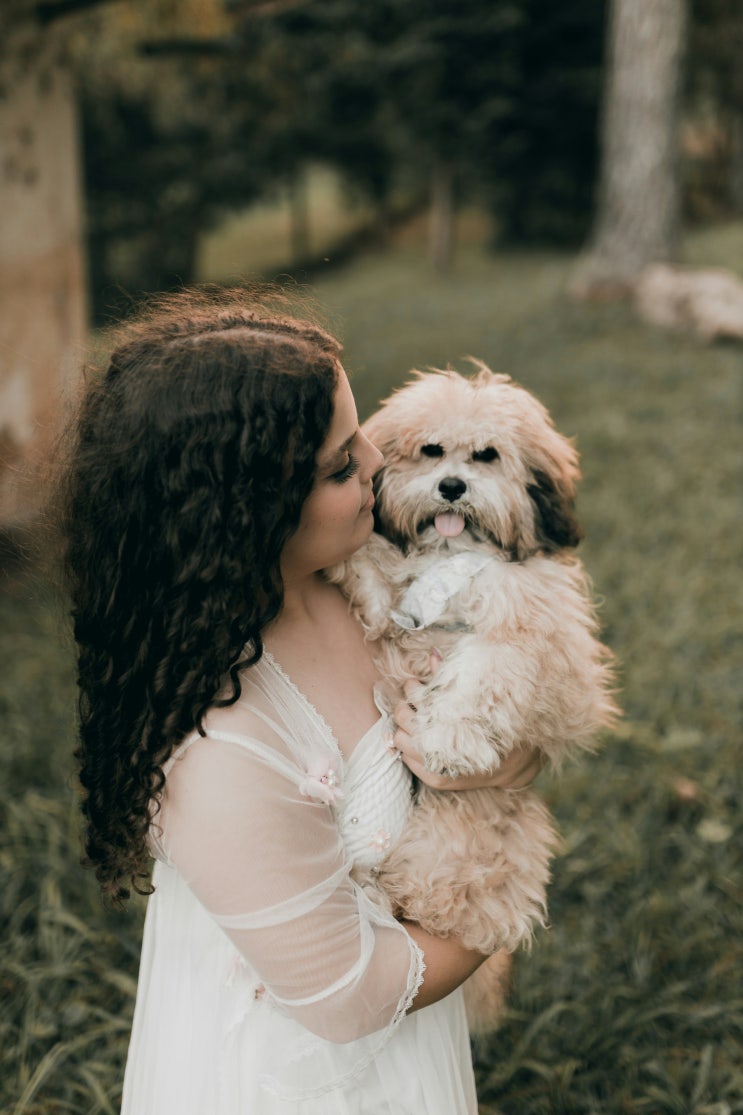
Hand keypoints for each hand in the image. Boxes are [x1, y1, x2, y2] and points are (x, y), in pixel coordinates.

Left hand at [393, 675, 544, 790]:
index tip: (417, 684)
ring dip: (403, 728)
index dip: (413, 688)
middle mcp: (443, 745)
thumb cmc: (491, 724)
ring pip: (399, 740)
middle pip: (403, 718)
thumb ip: (449, 676)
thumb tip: (432, 652)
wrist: (512, 763)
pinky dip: (408, 748)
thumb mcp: (472, 697)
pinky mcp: (435, 779)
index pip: (417, 698)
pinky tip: (420, 739)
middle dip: (404, 706)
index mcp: (453, 720)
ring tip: (415, 720)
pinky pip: (406, 760)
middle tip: (411, 701)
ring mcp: (437, 766)